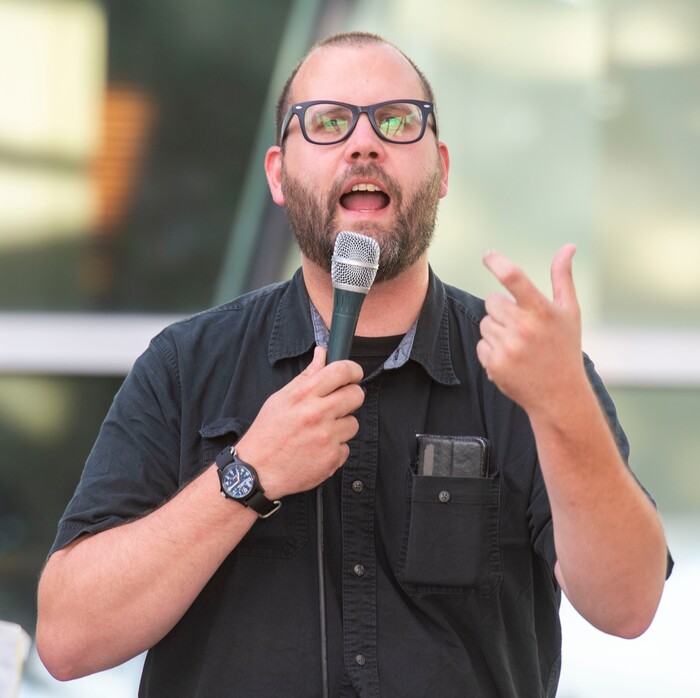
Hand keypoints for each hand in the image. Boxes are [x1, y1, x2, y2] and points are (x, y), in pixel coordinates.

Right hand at [234, 346, 363, 498]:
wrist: (257, 471)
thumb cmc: (268, 432)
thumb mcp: (281, 398)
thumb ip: (307, 375)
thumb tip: (322, 352)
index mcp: (304, 396)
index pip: (341, 371)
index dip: (353, 370)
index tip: (353, 374)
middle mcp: (317, 415)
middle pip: (357, 395)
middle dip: (351, 397)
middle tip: (338, 403)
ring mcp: (327, 438)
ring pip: (353, 423)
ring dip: (341, 426)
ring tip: (319, 432)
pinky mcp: (333, 459)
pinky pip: (346, 447)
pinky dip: (335, 448)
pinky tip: (316, 450)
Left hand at [476, 244, 584, 413]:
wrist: (560, 395)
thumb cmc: (565, 347)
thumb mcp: (569, 312)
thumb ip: (563, 277)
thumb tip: (568, 246)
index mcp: (542, 311)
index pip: (513, 278)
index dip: (497, 262)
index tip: (488, 255)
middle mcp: (524, 328)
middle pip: (491, 302)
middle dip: (502, 310)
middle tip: (522, 326)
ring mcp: (508, 348)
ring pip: (485, 323)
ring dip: (497, 330)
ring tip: (520, 345)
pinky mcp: (495, 364)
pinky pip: (481, 345)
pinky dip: (492, 350)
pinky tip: (512, 359)